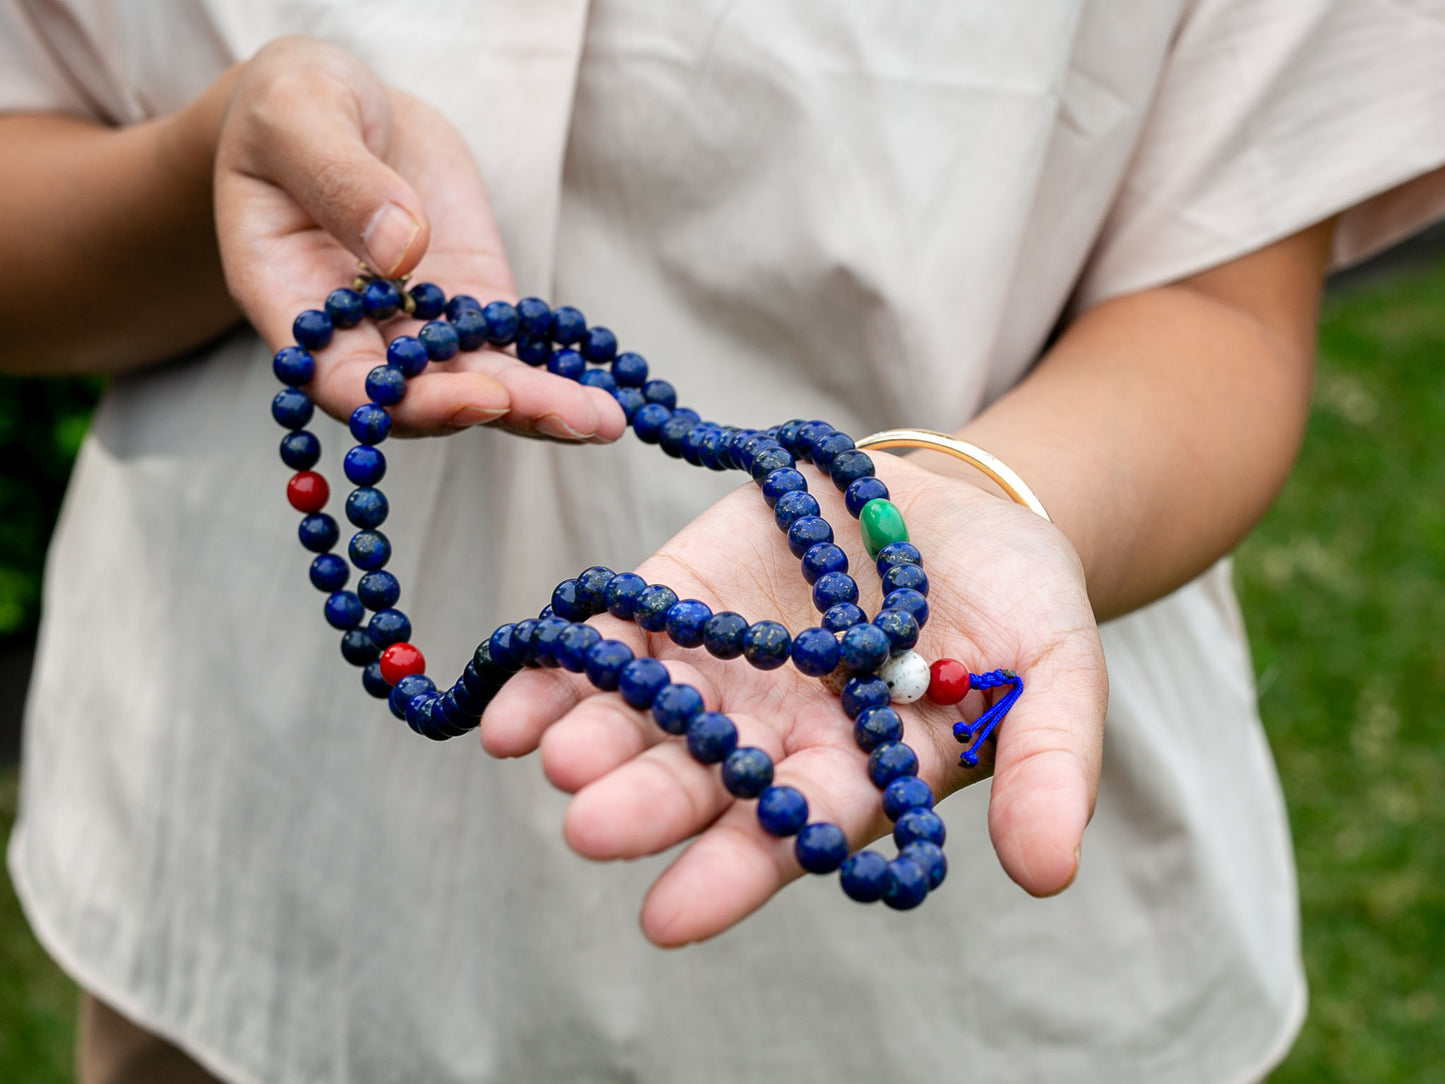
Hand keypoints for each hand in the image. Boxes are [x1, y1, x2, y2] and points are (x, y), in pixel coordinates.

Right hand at [213, 37, 623, 440]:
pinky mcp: (472, 302)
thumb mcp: (297, 120)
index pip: (346, 383)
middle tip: (575, 419)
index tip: (480, 396)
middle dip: (503, 410)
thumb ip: (342, 183)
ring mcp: (421, 326)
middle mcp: (359, 336)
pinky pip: (514, 348)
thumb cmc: (289, 109)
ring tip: (608, 418)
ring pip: (480, 382)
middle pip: (427, 398)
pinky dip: (558, 370)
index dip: (410, 402)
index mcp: (294, 305)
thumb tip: (403, 248)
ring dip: (544, 405)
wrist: (332, 106)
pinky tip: (609, 390)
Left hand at [480, 454, 1106, 944]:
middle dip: (645, 802)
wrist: (965, 511)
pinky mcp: (683, 589)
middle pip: (699, 781)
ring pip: (644, 712)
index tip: (667, 917)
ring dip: (590, 736)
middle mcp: (772, 734)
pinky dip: (564, 662)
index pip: (789, 835)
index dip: (732, 873)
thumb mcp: (1056, 677)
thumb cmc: (1019, 607)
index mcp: (854, 772)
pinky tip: (510, 700)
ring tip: (545, 754)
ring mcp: (720, 664)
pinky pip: (615, 631)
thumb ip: (1047, 767)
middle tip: (588, 825)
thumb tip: (1047, 875)